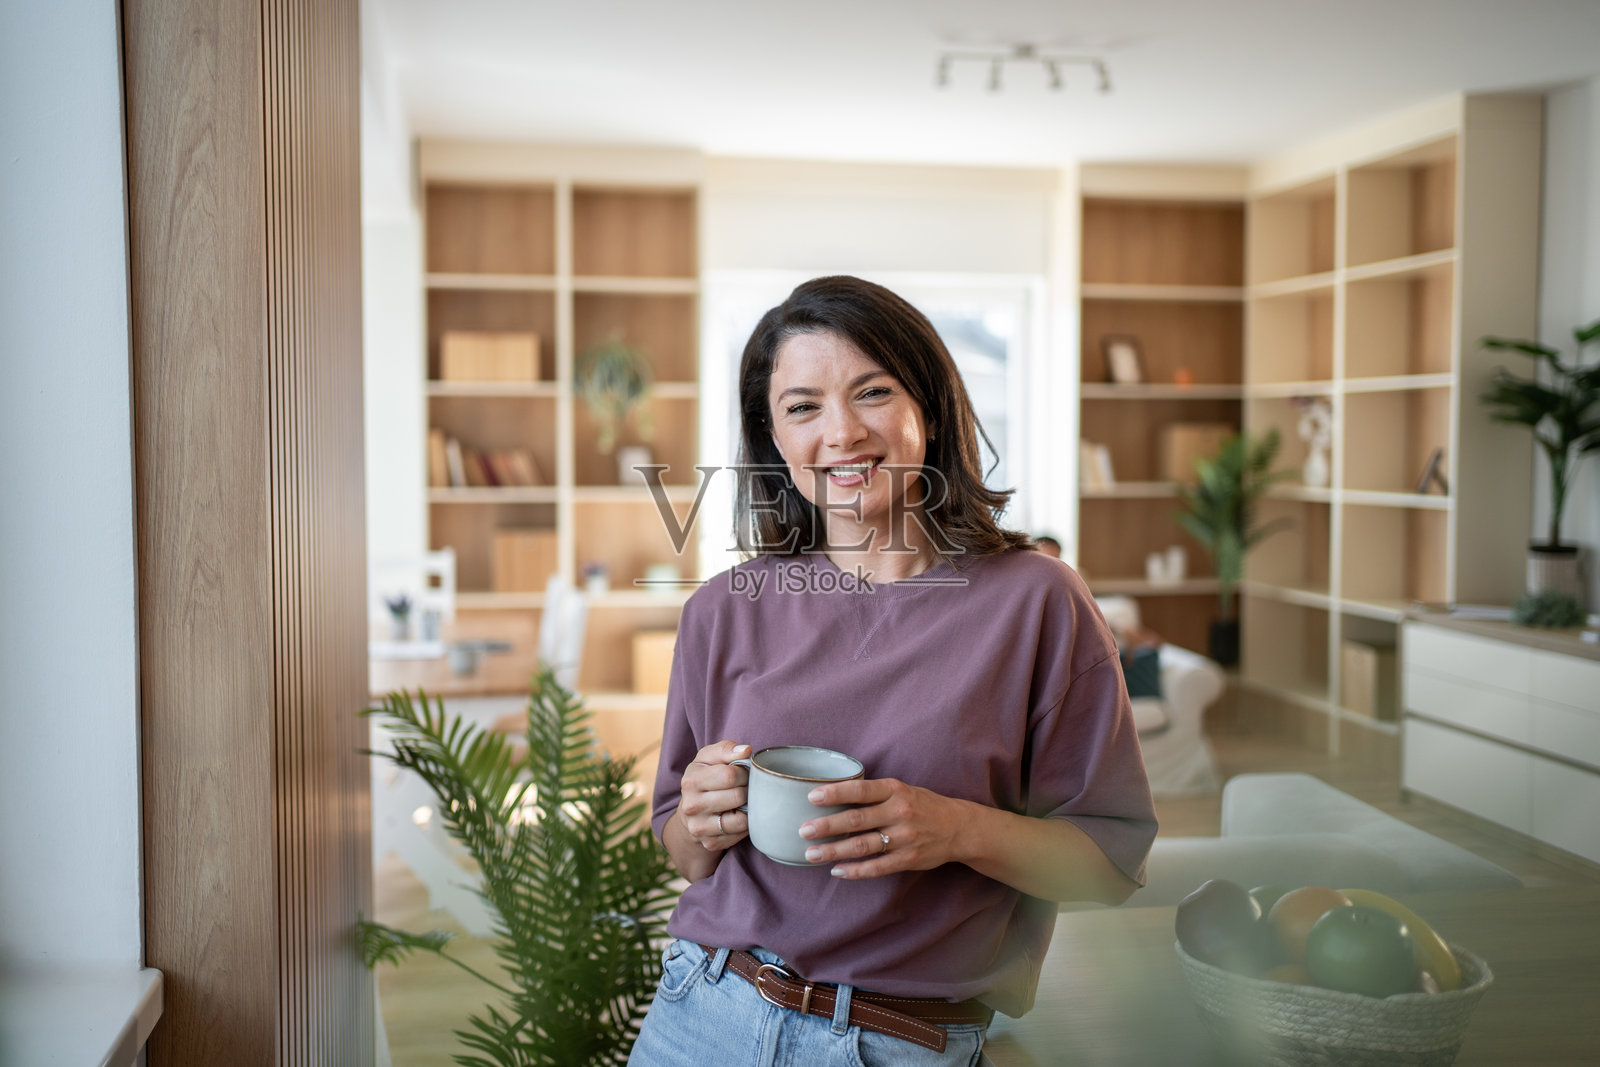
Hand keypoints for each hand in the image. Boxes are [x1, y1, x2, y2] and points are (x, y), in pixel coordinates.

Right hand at [676, 739, 750, 852]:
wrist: (690, 811)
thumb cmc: (705, 778)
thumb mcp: (709, 758)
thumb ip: (726, 748)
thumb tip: (746, 750)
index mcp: (691, 780)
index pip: (729, 775)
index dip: (744, 772)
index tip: (744, 773)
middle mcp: (691, 805)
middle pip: (737, 796)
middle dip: (748, 790)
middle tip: (745, 788)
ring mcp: (699, 827)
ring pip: (741, 820)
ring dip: (748, 809)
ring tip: (743, 802)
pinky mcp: (710, 843)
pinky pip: (740, 834)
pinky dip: (745, 824)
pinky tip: (739, 815)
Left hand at [797, 777, 970, 878]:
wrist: (959, 827)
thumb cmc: (923, 805)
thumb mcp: (903, 790)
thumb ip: (875, 794)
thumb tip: (835, 797)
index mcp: (896, 790)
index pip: (860, 790)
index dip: (835, 793)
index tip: (812, 797)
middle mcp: (899, 812)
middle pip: (856, 820)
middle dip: (827, 826)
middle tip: (803, 831)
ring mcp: (904, 838)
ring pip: (863, 846)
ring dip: (834, 851)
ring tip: (812, 854)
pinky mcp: (908, 859)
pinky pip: (877, 867)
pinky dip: (855, 871)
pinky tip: (837, 871)